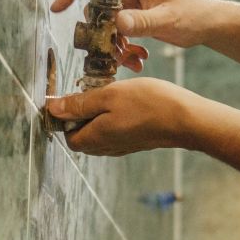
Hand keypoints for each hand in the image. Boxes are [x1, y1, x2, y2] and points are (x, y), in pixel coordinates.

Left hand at [46, 78, 204, 156]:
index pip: (67, 136)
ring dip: (97, 116)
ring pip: (98, 133)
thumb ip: (79, 104)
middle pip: (81, 136)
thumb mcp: (109, 96)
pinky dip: (111, 119)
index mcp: (95, 138)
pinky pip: (114, 132)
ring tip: (108, 95)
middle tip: (90, 92)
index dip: (63, 118)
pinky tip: (124, 102)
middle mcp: (107, 147)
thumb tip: (53, 108)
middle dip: (79, 116)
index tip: (70, 96)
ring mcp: (123, 146)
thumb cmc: (149, 104)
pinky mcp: (136, 141)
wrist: (186, 119)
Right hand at [50, 0, 217, 73]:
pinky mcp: (133, 18)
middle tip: (110, 50)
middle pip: (97, 8)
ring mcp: (130, 3)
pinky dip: (123, 49)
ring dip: (114, 45)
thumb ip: (142, 22)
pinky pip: (117, 34)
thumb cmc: (194, 14)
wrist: (209, 25)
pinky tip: (137, 60)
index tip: (59, 6)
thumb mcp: (167, 20)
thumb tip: (118, 22)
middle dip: (101, 33)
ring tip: (131, 59)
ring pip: (106, 25)